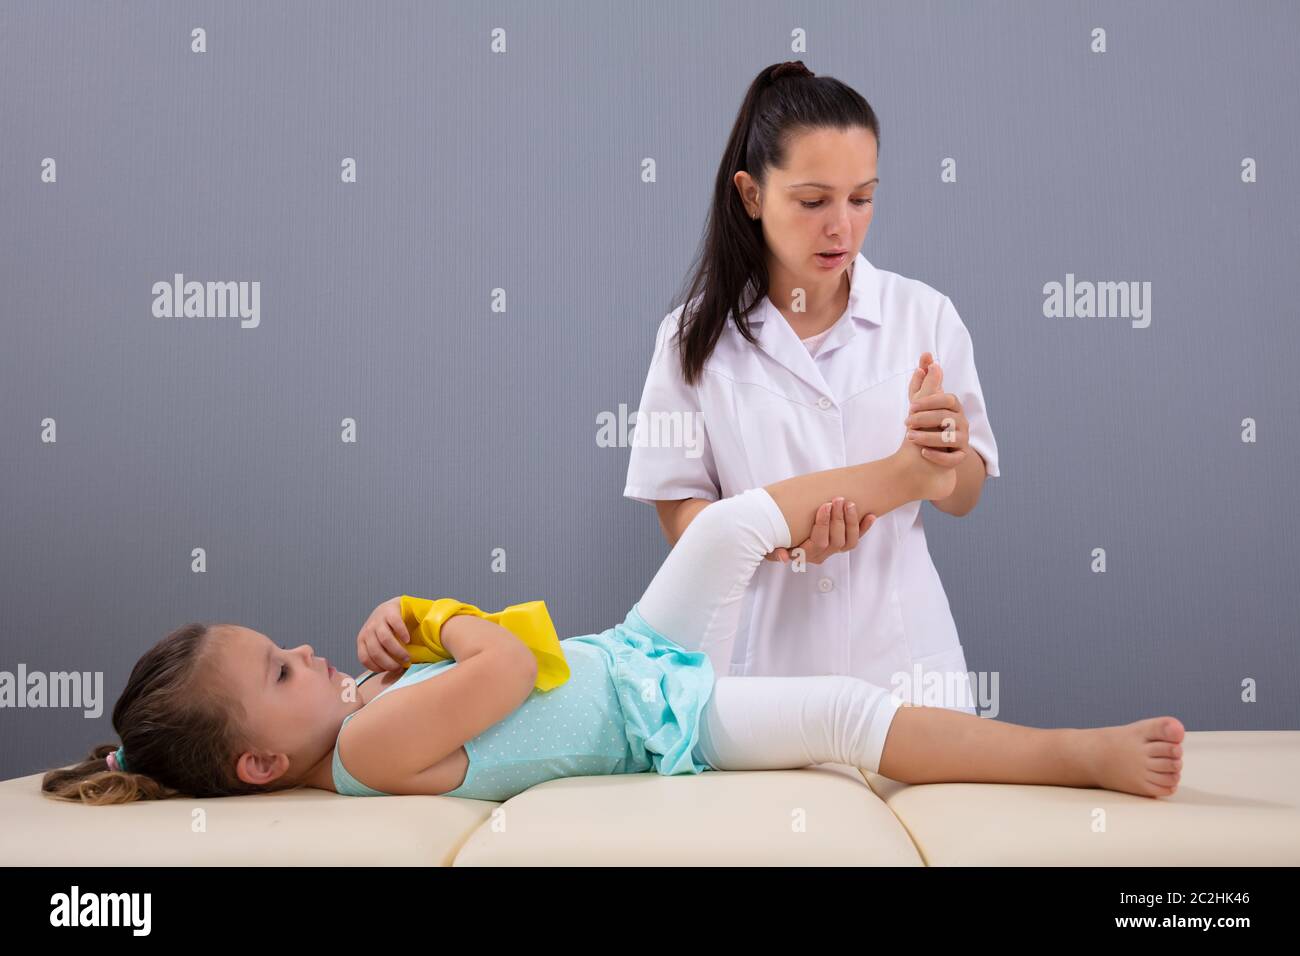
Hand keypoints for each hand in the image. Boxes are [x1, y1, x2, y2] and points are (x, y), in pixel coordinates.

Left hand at [356, 596, 412, 672]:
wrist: (393, 607)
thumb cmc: (387, 629)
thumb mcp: (378, 641)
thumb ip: (380, 654)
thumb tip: (390, 673)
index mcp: (362, 640)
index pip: (364, 659)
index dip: (377, 667)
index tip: (390, 670)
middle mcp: (367, 630)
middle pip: (376, 651)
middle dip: (390, 663)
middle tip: (401, 667)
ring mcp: (378, 620)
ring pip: (385, 640)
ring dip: (397, 652)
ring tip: (407, 657)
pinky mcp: (390, 611)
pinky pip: (395, 624)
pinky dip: (402, 634)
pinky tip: (408, 640)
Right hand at [764, 497, 877, 564]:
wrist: (784, 539)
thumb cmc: (775, 539)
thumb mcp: (769, 547)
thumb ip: (774, 552)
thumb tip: (784, 557)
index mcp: (805, 554)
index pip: (818, 541)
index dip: (824, 524)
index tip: (824, 506)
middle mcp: (820, 554)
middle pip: (835, 540)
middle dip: (837, 519)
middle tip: (837, 499)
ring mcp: (832, 550)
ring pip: (848, 541)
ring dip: (851, 522)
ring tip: (849, 503)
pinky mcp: (841, 544)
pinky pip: (855, 539)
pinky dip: (864, 528)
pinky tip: (870, 515)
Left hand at [904, 352, 968, 467]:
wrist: (925, 452)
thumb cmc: (924, 422)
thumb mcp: (921, 401)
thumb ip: (924, 380)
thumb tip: (927, 357)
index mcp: (953, 407)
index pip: (948, 400)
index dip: (930, 402)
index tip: (911, 406)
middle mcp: (961, 422)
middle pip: (947, 418)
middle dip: (925, 419)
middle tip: (906, 423)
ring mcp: (962, 440)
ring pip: (950, 438)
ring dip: (929, 437)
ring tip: (910, 437)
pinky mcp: (959, 457)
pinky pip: (953, 458)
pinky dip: (939, 456)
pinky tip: (923, 453)